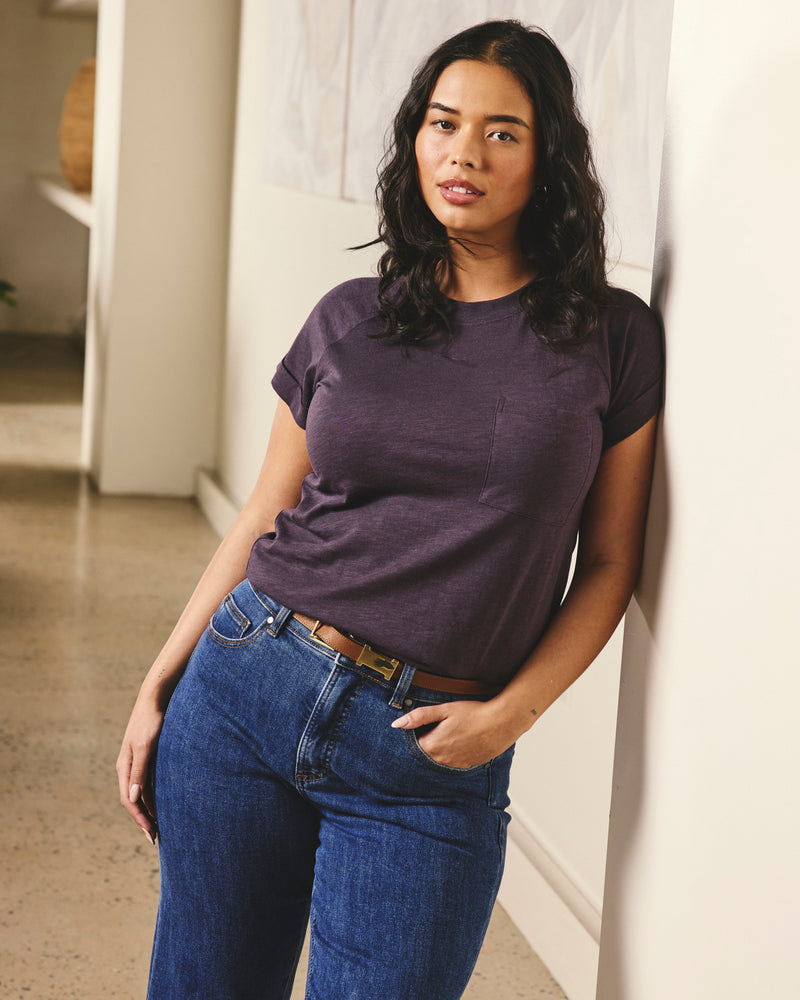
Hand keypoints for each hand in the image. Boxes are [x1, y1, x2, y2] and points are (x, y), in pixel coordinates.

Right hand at [116, 693, 164, 844]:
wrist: (155, 698)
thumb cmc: (150, 720)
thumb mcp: (145, 746)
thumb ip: (140, 770)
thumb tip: (135, 797)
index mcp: (125, 767)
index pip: (130, 800)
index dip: (140, 819)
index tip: (152, 834)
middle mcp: (129, 767)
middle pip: (134, 800)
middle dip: (144, 820)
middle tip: (157, 838)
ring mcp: (138, 762)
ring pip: (142, 793)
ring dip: (150, 810)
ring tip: (160, 826)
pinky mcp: (148, 757)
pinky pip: (149, 783)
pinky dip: (155, 796)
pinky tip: (164, 804)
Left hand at [391, 698, 532, 769]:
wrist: (501, 723)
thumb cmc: (473, 713)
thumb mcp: (444, 710)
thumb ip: (419, 716)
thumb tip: (396, 724)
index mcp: (432, 746)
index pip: (412, 746)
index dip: (414, 736)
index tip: (421, 728)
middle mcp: (441, 760)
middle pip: (424, 755)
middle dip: (426, 743)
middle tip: (437, 729)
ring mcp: (454, 765)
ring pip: (437, 760)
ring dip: (438, 750)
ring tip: (450, 734)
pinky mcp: (466, 766)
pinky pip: (451, 763)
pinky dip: (451, 755)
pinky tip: (459, 742)